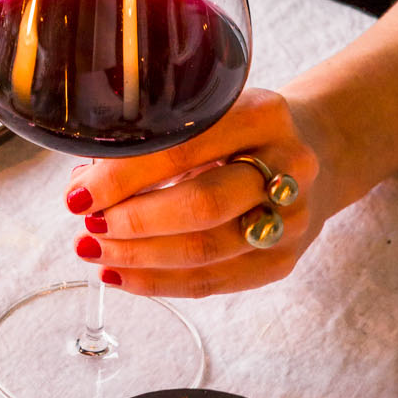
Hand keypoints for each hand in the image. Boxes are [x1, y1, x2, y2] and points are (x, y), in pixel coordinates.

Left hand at [65, 88, 326, 297]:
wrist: (317, 151)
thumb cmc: (243, 130)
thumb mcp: (210, 115)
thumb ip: (153, 143)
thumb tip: (85, 183)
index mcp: (263, 115)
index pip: (183, 149)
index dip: (125, 176)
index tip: (81, 193)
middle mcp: (288, 166)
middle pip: (204, 206)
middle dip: (135, 221)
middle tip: (90, 224)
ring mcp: (291, 219)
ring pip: (207, 252)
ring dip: (140, 257)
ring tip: (95, 251)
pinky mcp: (282, 261)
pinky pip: (213, 282)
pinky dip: (159, 282)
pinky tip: (121, 274)